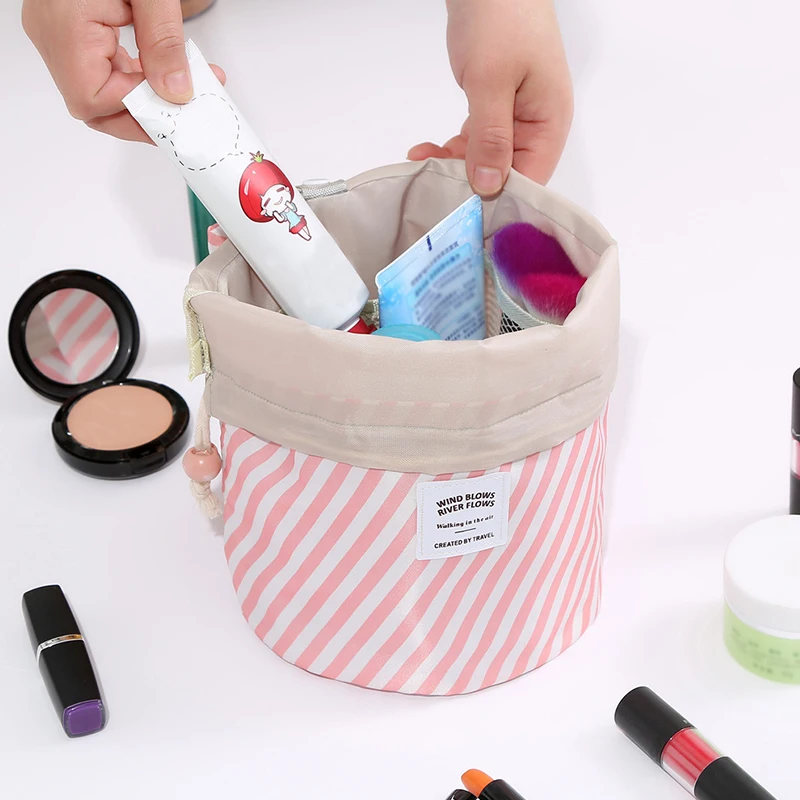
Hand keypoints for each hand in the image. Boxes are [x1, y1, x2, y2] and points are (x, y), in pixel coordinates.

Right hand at [22, 0, 225, 141]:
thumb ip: (163, 41)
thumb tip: (176, 90)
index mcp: (64, 26)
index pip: (94, 100)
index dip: (138, 112)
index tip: (178, 110)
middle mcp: (52, 33)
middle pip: (94, 105)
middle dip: (145, 112)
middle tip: (187, 110)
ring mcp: (57, 31)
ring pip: (99, 91)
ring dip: (145, 96)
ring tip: (186, 86)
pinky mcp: (69, 27)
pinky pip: (100, 68)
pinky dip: (134, 76)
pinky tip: (164, 70)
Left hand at [409, 0, 572, 195]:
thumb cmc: (501, 17)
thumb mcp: (492, 80)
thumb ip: (490, 136)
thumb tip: (489, 185)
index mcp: (549, 124)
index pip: (530, 181)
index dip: (499, 200)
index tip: (463, 210)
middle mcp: (536, 127)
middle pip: (506, 175)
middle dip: (469, 183)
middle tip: (432, 183)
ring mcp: (515, 118)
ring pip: (486, 160)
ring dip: (454, 166)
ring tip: (421, 161)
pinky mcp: (495, 109)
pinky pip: (476, 141)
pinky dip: (452, 148)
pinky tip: (427, 150)